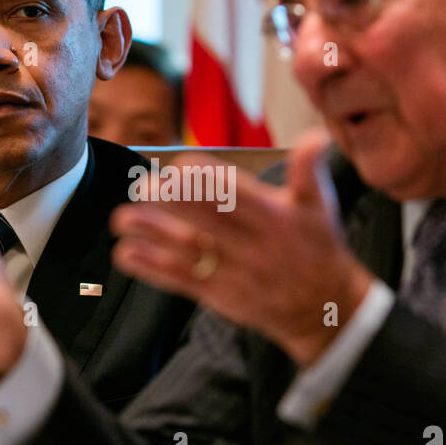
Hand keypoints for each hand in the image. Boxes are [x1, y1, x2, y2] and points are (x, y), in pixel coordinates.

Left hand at [111, 131, 376, 365]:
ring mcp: (234, 272)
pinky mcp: (219, 295)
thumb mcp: (320, 205)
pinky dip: (152, 267)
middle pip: (206, 221)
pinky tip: (127, 253)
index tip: (180, 167)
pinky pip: (181, 280)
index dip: (206, 180)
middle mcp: (253, 245)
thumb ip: (309, 169)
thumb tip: (317, 136)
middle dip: (171, 203)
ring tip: (121, 220)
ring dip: (152, 235)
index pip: (236, 194)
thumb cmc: (318, 246)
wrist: (323, 307)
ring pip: (187, 251)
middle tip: (141, 187)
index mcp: (275, 217)